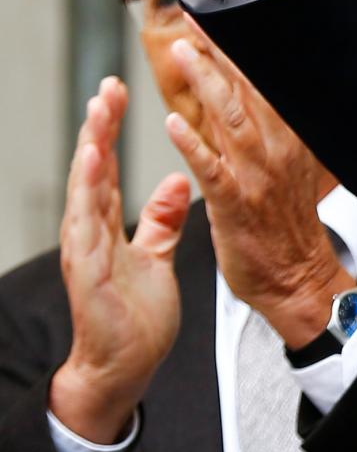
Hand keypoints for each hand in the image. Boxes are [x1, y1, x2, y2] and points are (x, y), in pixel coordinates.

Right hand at [51, 79, 190, 442]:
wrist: (126, 364)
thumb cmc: (136, 316)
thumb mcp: (158, 259)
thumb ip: (162, 222)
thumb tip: (177, 183)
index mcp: (107, 226)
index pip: (108, 169)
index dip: (112, 131)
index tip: (118, 94)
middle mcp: (91, 231)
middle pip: (94, 170)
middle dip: (99, 127)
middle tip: (107, 87)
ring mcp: (85, 250)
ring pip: (86, 191)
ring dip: (91, 150)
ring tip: (98, 113)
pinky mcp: (87, 272)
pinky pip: (88, 226)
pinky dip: (89, 194)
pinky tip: (93, 164)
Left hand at [163, 35, 347, 348]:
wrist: (298, 279)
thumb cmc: (286, 227)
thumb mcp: (291, 169)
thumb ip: (272, 130)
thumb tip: (255, 91)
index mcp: (290, 141)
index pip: (267, 83)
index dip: (243, 48)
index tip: (225, 12)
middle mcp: (276, 153)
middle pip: (248, 91)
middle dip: (221, 51)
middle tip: (197, 15)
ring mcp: (257, 178)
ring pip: (230, 120)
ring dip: (205, 83)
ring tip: (181, 52)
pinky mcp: (235, 205)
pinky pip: (212, 169)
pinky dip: (193, 145)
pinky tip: (173, 123)